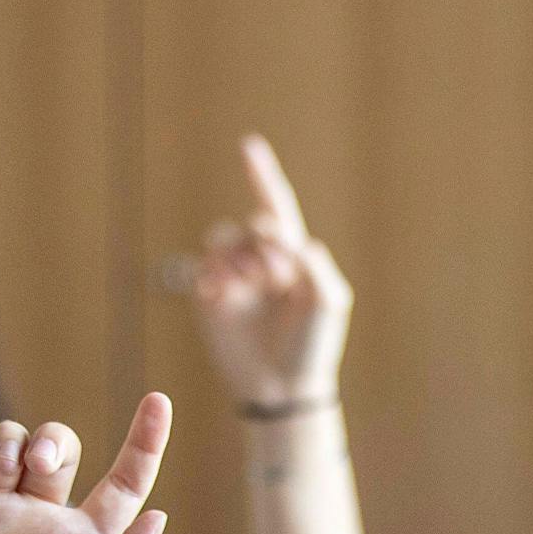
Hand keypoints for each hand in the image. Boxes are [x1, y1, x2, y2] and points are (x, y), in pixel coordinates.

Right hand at [0, 395, 170, 533]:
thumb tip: (159, 516)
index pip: (123, 487)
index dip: (144, 444)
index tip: (159, 400)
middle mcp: (38, 523)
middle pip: (59, 450)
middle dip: (55, 437)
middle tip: (42, 460)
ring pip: (9, 441)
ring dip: (11, 440)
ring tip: (2, 472)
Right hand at [194, 135, 352, 405]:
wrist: (284, 387)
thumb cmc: (314, 346)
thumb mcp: (328, 301)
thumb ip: (312, 260)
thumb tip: (280, 234)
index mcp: (293, 259)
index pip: (276, 210)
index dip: (262, 177)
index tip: (248, 146)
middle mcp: (261, 263)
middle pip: (254, 224)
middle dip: (268, 246)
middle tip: (278, 279)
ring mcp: (234, 279)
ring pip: (224, 238)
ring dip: (241, 256)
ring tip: (253, 285)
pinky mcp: (210, 296)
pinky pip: (204, 266)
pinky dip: (215, 271)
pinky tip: (224, 291)